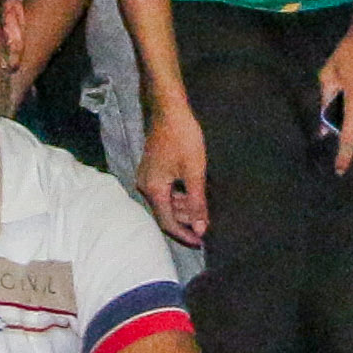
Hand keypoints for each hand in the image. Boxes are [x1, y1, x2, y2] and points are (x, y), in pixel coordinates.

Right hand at [133, 90, 208, 242]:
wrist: (170, 110)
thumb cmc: (183, 138)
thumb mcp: (195, 173)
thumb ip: (197, 203)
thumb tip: (200, 229)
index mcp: (153, 190)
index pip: (168, 223)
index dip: (185, 235)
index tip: (201, 242)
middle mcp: (145, 187)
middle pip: (166, 213)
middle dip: (187, 221)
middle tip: (207, 225)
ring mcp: (147, 177)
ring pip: (166, 202)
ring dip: (184, 208)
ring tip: (204, 211)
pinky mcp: (152, 170)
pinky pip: (165, 191)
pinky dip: (180, 196)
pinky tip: (195, 195)